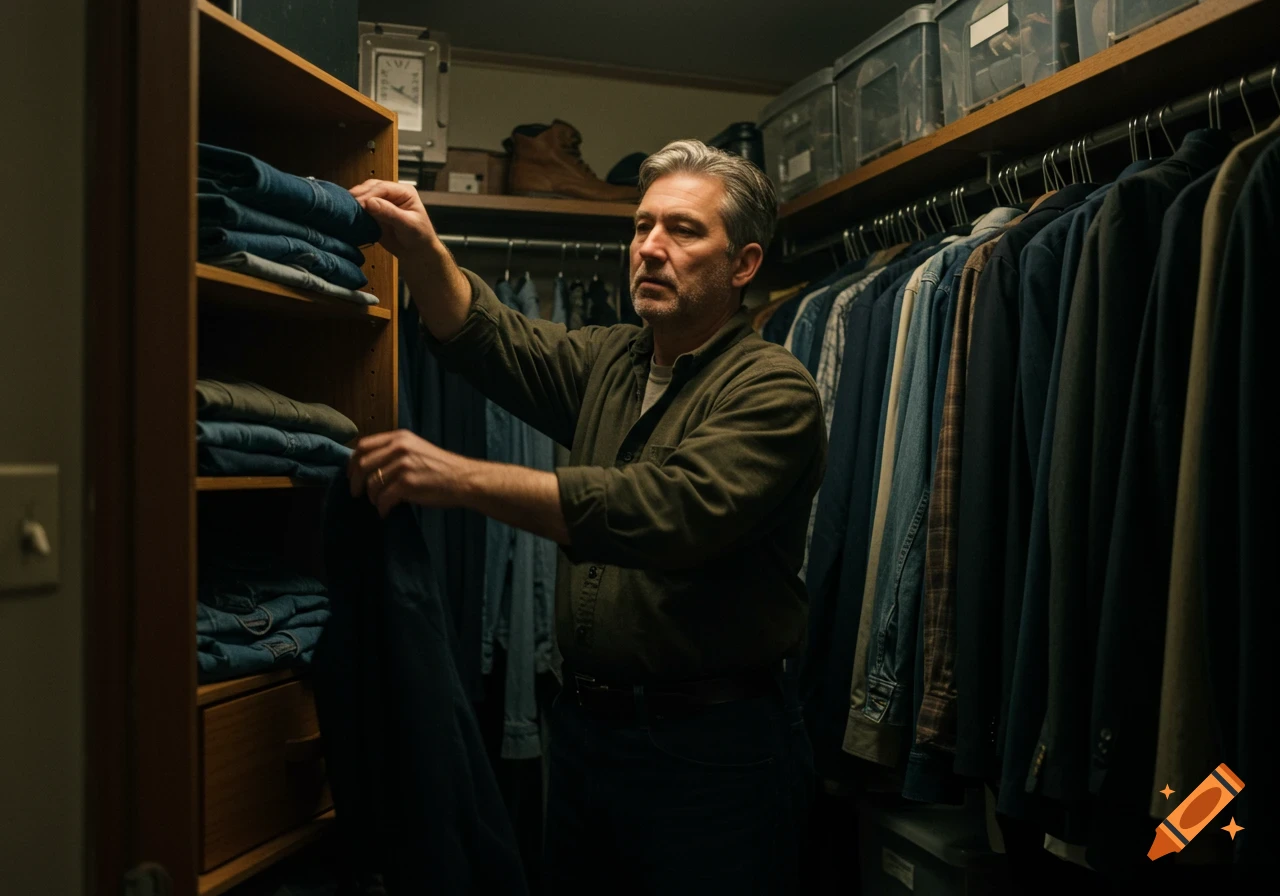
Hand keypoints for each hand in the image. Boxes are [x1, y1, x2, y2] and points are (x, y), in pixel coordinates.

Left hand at [348, 429, 471, 516]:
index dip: (352, 462)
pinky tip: (386, 511)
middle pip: (362, 464)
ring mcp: (403, 465)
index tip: (351, 475)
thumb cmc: (441, 467)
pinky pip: (383, 498)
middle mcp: (399, 448)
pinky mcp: (407, 483)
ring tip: (378, 503)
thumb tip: (367, 466)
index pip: (363, 446)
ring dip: (372, 497)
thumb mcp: (416, 449)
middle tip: (357, 494)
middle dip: (356, 482)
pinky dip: (381, 508)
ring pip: (372, 483)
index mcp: (399, 438)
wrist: (463, 479)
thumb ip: (393, 451)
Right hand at [349, 179, 437, 258]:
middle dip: (359, 195)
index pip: (383, 188)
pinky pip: (361, 208)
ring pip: (364, 196)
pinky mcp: (374, 213)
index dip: (369, 194)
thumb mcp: (408, 225)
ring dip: (355, 201)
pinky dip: (355, 211)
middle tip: (348, 206)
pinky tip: (349, 215)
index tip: (359, 204)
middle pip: (370, 188)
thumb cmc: (420, 237)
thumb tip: (370, 202)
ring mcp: (382, 202)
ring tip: (346, 210)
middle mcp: (392, 194)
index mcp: (404, 192)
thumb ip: (390, 213)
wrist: (417, 253)